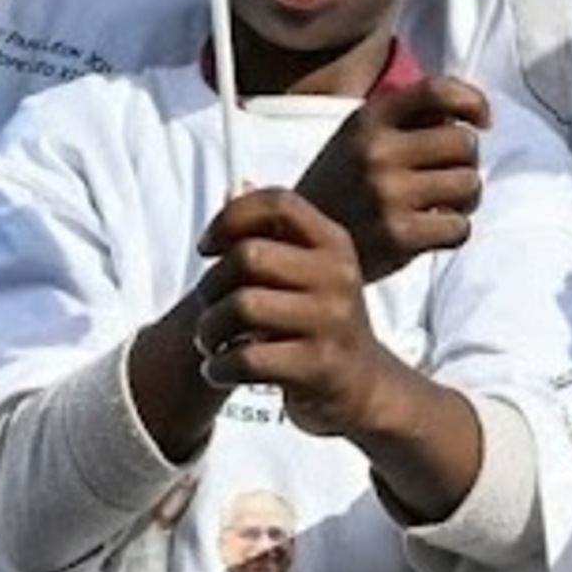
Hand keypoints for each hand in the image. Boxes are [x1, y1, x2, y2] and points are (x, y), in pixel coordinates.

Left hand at [191, 188, 416, 439]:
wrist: (363, 387)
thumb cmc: (319, 322)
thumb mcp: (310, 271)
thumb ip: (274, 236)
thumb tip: (236, 185)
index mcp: (334, 243)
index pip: (278, 203)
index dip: (231, 217)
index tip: (208, 248)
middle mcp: (338, 275)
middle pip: (248, 257)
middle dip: (211, 286)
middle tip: (209, 310)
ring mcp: (331, 321)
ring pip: (241, 306)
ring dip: (209, 330)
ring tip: (211, 343)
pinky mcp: (318, 366)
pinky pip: (246, 359)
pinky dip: (218, 368)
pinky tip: (221, 370)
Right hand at [292, 77, 490, 282]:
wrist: (301, 242)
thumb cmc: (347, 184)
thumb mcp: (362, 136)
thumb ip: (411, 117)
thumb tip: (476, 112)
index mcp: (369, 119)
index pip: (436, 91)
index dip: (472, 101)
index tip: (482, 120)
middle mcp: (377, 151)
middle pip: (464, 142)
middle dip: (467, 160)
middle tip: (449, 175)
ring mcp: (387, 194)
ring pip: (469, 184)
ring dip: (466, 197)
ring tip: (443, 204)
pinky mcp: (397, 236)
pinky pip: (460, 227)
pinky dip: (455, 230)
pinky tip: (434, 230)